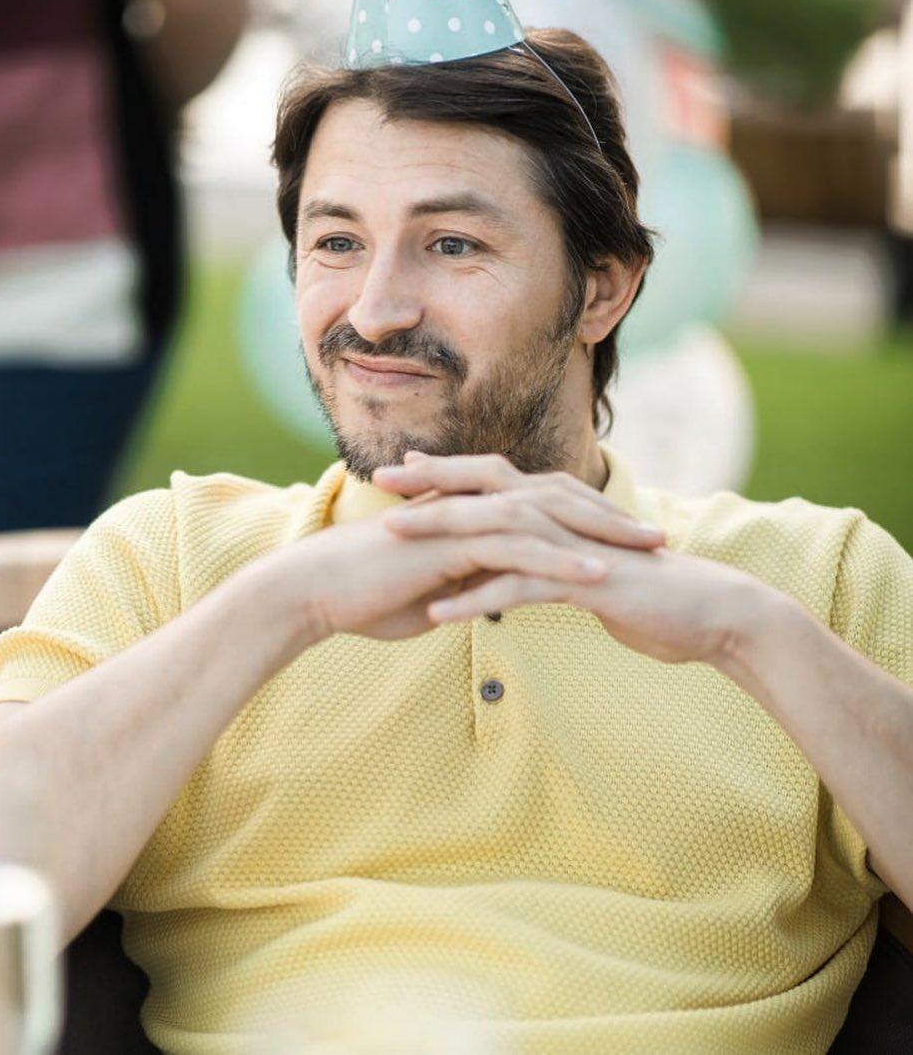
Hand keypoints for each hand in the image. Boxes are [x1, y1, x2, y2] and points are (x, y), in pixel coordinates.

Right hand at [242, 497, 624, 647]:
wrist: (311, 593)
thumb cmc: (360, 598)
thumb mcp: (425, 595)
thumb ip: (460, 589)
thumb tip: (486, 601)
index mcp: (468, 512)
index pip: (541, 506)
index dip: (589, 521)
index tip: (630, 543)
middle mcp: (470, 506)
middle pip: (556, 500)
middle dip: (611, 519)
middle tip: (659, 538)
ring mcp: (461, 520)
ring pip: (546, 518)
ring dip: (601, 537)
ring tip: (647, 557)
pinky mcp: (450, 544)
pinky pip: (516, 549)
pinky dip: (560, 563)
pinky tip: (599, 579)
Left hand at [376, 452, 762, 667]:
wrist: (709, 613)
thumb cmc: (648, 595)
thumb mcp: (589, 573)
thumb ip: (552, 563)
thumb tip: (520, 570)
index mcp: (559, 511)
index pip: (492, 484)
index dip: (445, 475)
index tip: (398, 474)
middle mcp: (562, 516)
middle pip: (484, 489)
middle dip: (429, 483)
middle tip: (378, 480)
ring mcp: (572, 544)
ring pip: (496, 530)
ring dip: (440, 531)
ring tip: (391, 536)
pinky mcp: (584, 578)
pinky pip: (520, 586)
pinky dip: (477, 597)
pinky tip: (438, 612)